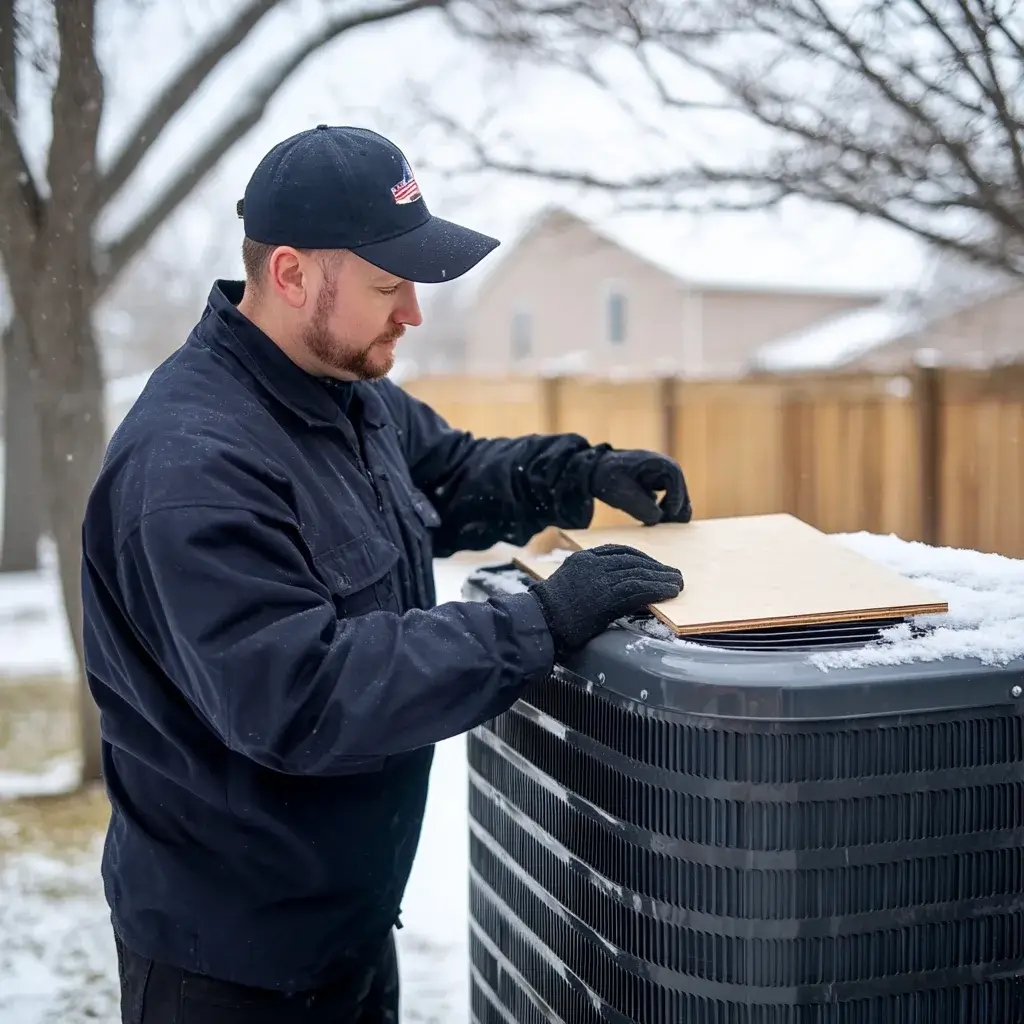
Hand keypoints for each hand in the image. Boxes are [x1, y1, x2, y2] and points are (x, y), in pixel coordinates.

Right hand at [529, 544, 682, 656]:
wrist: (541, 622)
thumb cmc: (549, 613)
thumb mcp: (567, 586)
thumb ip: (587, 581)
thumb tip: (613, 588)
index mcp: (582, 559)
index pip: (618, 551)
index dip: (640, 557)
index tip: (653, 564)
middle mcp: (592, 564)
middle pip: (632, 560)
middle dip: (655, 567)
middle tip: (673, 574)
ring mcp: (600, 578)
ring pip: (639, 572)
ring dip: (662, 578)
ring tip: (677, 584)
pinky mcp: (607, 595)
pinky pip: (639, 588)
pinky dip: (657, 589)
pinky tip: (669, 592)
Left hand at [590, 449, 691, 525]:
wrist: (594, 472)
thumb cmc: (606, 476)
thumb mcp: (621, 491)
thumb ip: (640, 505)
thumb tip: (658, 518)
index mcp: (656, 462)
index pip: (675, 478)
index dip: (676, 497)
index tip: (669, 515)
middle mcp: (663, 469)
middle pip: (681, 490)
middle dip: (676, 508)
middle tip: (666, 526)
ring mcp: (660, 479)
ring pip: (676, 498)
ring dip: (670, 513)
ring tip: (658, 525)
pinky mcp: (656, 489)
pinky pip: (668, 503)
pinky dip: (664, 513)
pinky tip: (653, 522)